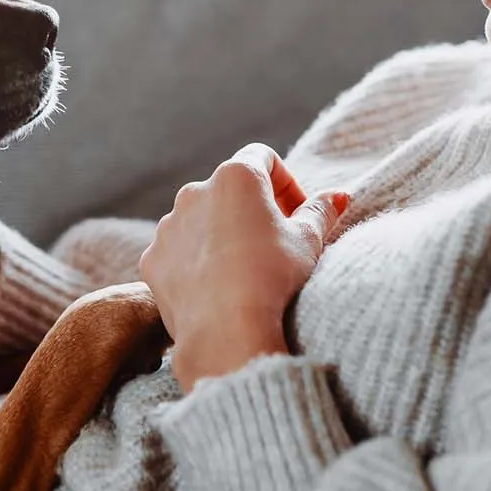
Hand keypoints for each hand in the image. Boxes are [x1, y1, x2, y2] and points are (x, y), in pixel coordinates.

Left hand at [139, 144, 349, 390]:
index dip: (286, 183)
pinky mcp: (152, 258)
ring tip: (245, 270)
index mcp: (236, 176)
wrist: (226, 332)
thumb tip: (338, 195)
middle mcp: (195, 191)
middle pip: (229, 189)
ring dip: (221, 234)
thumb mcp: (308, 242)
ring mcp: (168, 225)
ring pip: (200, 219)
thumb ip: (321, 211)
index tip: (297, 214)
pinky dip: (196, 261)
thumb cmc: (272, 279)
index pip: (263, 159)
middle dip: (253, 210)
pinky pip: (178, 251)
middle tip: (275, 244)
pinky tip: (217, 287)